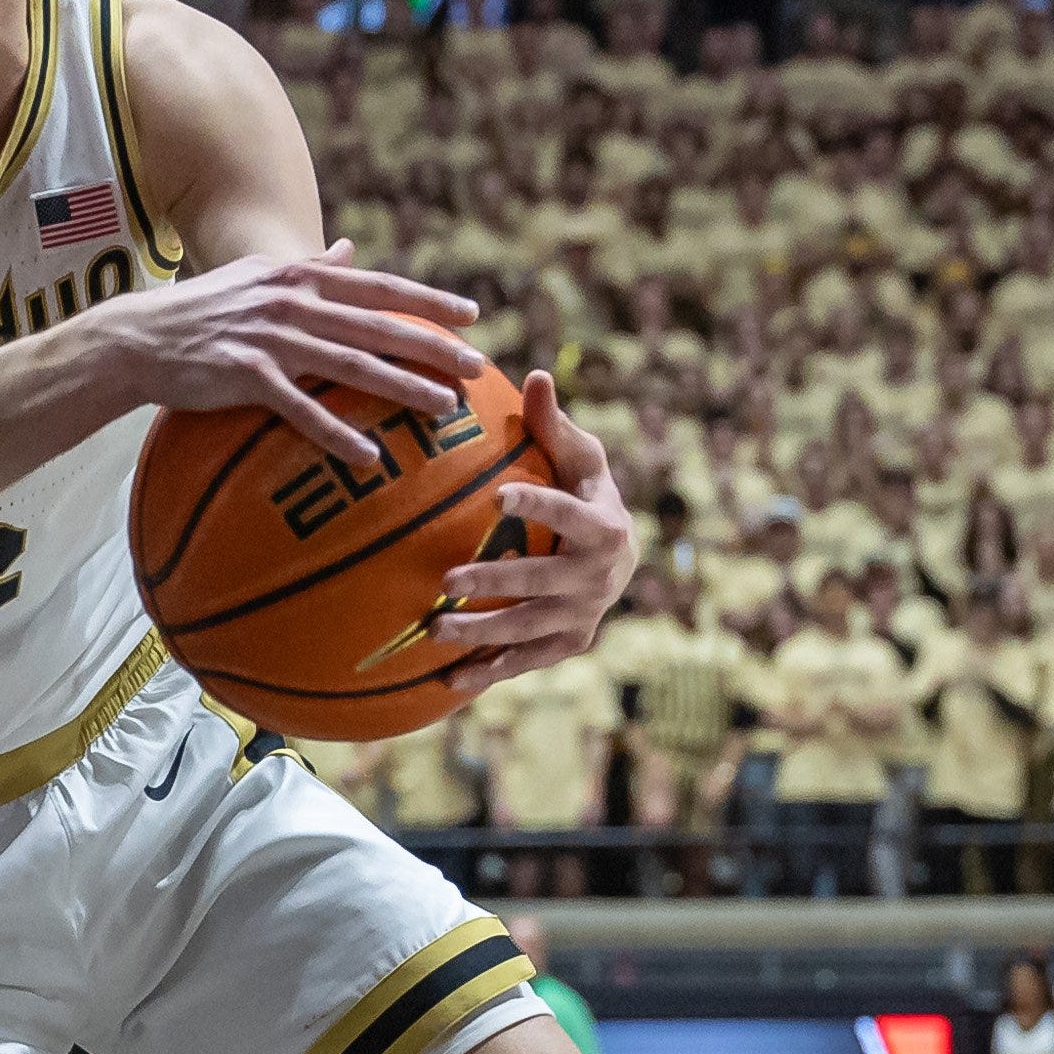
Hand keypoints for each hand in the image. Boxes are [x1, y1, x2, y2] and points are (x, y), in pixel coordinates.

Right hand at [100, 242, 482, 466]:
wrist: (134, 338)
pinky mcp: (246, 377)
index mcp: (299, 278)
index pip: (377, 286)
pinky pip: (301, 410)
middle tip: (475, 367)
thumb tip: (347, 250)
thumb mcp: (255, 276)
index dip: (427, 300)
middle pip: (377, 326)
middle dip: (432, 346)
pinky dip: (336, 433)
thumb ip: (307, 266)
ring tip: (443, 407)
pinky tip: (368, 455)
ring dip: (403, 387)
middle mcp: (293, 304)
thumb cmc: (197, 310)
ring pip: (352, 365)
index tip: (471, 315)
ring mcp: (271, 340)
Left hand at [434, 372, 635, 693]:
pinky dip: (490, 671)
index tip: (500, 497)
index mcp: (603, 525)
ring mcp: (584, 614)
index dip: (539, 506)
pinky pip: (527, 661)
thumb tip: (533, 374)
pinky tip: (448, 679)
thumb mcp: (579, 459)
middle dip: (496, 580)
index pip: (569, 513)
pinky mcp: (569, 644)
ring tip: (434, 629)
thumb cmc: (586, 494)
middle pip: (542, 579)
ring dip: (483, 631)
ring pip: (530, 627)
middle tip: (446, 579)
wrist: (618, 557)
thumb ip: (554, 426)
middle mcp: (599, 576)